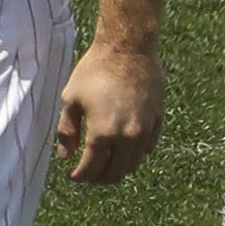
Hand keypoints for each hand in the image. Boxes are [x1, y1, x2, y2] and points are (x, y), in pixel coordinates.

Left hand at [55, 32, 163, 186]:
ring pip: (132, 165)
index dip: (79, 176)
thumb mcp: (70, 99)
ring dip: (117, 168)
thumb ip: (66, 131)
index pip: (91, 169)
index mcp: (102, 133)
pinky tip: (122, 147)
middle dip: (98, 178)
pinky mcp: (158, 120)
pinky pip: (147, 148)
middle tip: (88, 172)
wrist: (128, 47)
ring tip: (104, 161)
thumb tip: (66, 156)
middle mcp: (127, 136)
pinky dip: (134, 154)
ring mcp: (145, 129)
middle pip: (114, 174)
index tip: (73, 175)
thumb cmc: (95, 70)